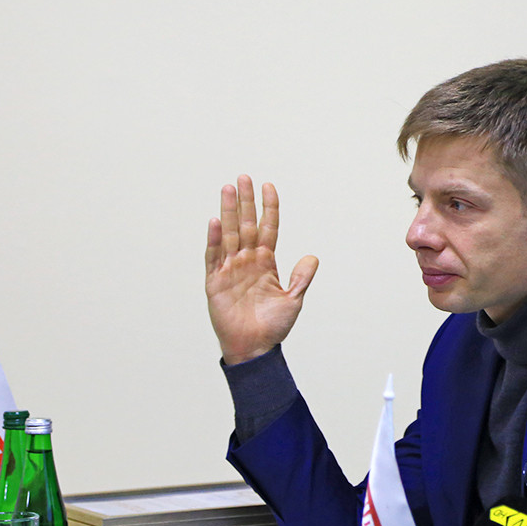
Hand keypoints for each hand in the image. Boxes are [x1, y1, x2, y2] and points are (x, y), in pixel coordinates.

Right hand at [204, 175, 318, 364]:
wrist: (255, 348)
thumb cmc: (273, 326)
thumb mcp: (293, 300)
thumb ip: (301, 277)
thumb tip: (312, 256)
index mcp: (266, 262)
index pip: (268, 228)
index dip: (268, 208)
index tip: (268, 186)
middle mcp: (247, 261)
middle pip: (246, 224)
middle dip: (245, 201)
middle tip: (243, 177)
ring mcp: (230, 269)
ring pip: (229, 234)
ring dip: (228, 211)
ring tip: (227, 188)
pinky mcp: (216, 282)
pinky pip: (214, 257)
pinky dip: (214, 240)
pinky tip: (215, 221)